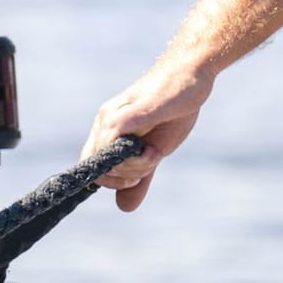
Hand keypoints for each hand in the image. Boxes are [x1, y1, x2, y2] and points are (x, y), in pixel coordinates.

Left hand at [82, 60, 213, 211]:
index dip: (109, 181)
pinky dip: (133, 153)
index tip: (135, 179)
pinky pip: (117, 136)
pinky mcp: (131, 109)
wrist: (191, 75)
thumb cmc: (173, 109)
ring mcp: (115, 113)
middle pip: (96, 165)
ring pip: (106, 155)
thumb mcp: (155, 151)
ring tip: (153, 153)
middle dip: (121, 178)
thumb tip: (123, 207)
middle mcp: (105, 120)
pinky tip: (152, 151)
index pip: (91, 165)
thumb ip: (139, 177)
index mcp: (107, 128)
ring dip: (131, 167)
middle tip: (147, 164)